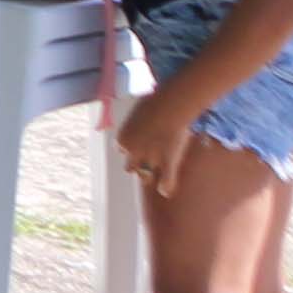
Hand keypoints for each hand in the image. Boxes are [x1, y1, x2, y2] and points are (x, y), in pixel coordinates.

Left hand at [116, 82, 208, 197]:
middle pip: (130, 167)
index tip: (141, 144)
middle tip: (148, 162)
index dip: (133, 148)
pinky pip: (165, 182)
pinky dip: (166, 187)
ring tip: (156, 176)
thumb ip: (140, 115)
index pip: (123, 149)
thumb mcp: (140, 108)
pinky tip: (166, 192)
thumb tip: (144, 107)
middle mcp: (132, 152)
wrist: (169, 106)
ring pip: (145, 176)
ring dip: (149, 176)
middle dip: (137, 165)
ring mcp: (150, 160)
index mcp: (123, 138)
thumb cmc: (156, 100)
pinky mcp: (167, 163)